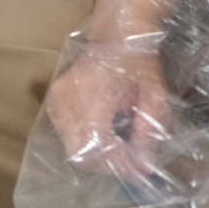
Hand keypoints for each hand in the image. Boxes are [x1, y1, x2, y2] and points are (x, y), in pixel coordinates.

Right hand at [43, 46, 172, 185]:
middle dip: (108, 164)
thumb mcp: (156, 94)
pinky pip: (65, 136)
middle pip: (80, 152)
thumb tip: (144, 162)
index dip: (118, 164)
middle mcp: (67, 97)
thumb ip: (150, 129)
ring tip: (119, 149)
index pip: (96, 144)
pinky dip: (85, 143)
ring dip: (97, 155)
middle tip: (131, 162)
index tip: (139, 170)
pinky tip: (102, 135)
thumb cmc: (138, 63)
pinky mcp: (53, 100)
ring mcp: (56, 98)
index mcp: (93, 91)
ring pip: (71, 147)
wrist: (114, 37)